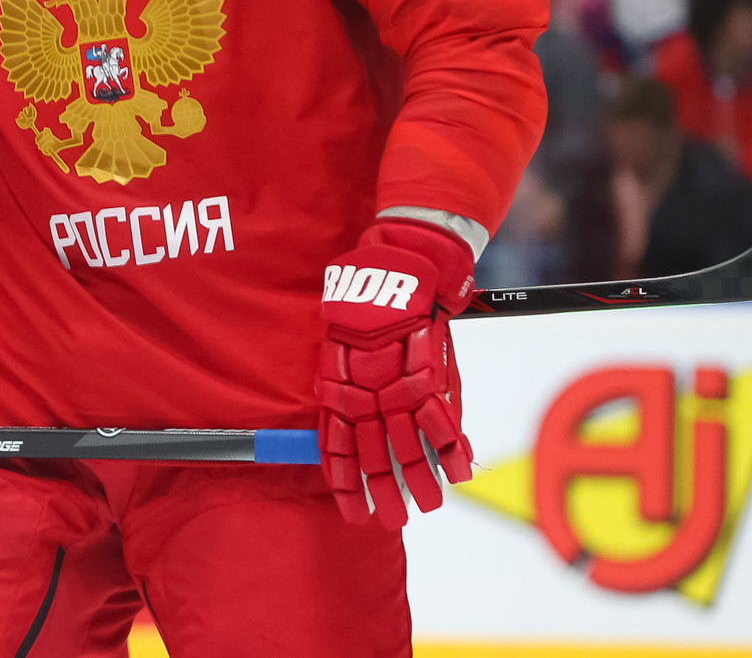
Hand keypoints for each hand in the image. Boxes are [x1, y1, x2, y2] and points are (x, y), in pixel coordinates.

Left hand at [316, 219, 476, 528]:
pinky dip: (453, 449)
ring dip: (418, 481)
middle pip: (372, 455)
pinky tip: (459, 475)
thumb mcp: (346, 354)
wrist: (398, 276)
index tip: (353, 514)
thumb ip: (350, 396)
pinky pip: (441, 422)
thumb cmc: (370, 314)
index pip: (337, 448)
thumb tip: (340, 429)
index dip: (346, 484)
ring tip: (426, 508)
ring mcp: (399, 389)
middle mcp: (367, 395)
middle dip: (382, 493)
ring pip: (407, 446)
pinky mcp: (429, 378)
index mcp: (341, 391)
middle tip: (390, 522)